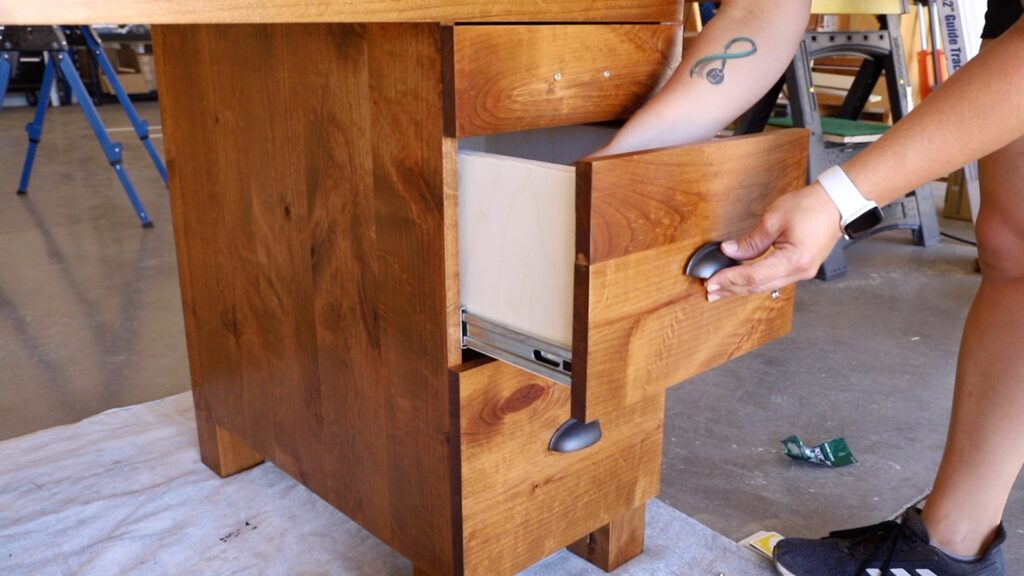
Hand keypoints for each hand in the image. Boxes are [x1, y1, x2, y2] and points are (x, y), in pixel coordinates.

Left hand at [706, 183, 843, 301]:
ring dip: (742, 288)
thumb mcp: (773, 219)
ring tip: (722, 289)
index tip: (712, 281)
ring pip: (766, 286)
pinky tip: (742, 282)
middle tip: (711, 291)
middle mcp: (800, 271)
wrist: (836, 203)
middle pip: (758, 286)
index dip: (729, 279)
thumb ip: (750, 240)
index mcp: (793, 260)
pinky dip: (755, 282)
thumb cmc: (812, 206)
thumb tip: (730, 251)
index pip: (753, 276)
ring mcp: (803, 272)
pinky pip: (774, 280)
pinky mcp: (802, 268)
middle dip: (732, 289)